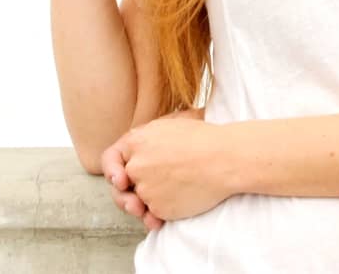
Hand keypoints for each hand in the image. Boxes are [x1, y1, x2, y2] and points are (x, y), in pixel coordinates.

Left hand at [102, 107, 229, 228]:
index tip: (121, 179)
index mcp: (137, 141)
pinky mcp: (158, 208)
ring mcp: (146, 189)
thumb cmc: (206, 138)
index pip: (111, 159)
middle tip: (139, 200)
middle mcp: (136, 165)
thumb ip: (148, 137)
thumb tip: (137, 149)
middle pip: (123, 185)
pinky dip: (162, 214)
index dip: (113, 170)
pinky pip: (154, 214)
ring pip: (140, 200)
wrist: (227, 158)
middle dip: (130, 194)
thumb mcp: (173, 124)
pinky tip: (178, 205)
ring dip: (148, 205)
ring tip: (162, 204)